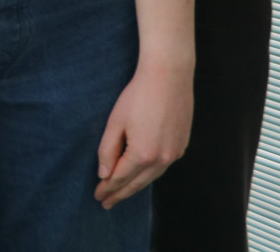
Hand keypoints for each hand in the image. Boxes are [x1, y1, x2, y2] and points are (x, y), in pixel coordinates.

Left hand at [94, 56, 192, 208]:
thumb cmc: (138, 95)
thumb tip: (104, 174)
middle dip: (120, 194)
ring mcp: (174, 154)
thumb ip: (108, 150)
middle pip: (137, 183)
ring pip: (151, 177)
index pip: (120, 178)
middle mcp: (162, 159)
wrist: (169, 76)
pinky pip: (162, 167)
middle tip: (106, 202)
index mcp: (143, 154)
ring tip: (122, 193)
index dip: (107, 188)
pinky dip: (149, 174)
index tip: (98, 196)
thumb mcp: (116, 121)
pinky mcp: (181, 146)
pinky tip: (141, 175)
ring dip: (135, 186)